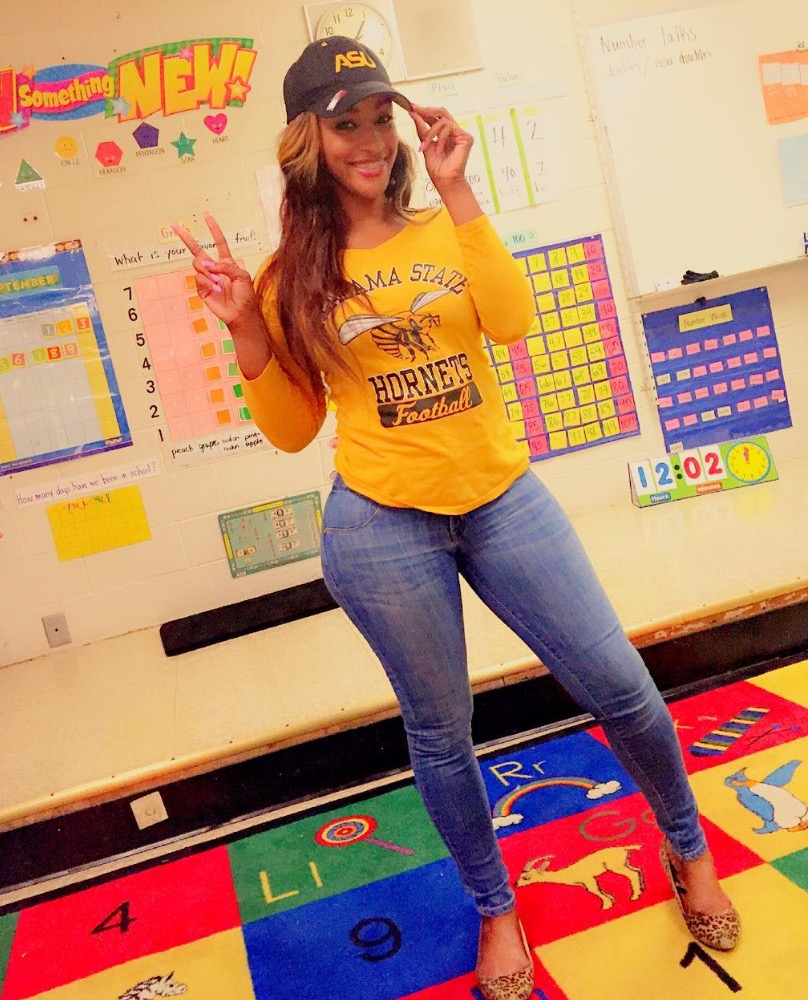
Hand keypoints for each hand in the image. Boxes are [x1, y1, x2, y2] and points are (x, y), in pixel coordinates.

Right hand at [171, 213, 258, 328]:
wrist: (241, 314)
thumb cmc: (246, 296)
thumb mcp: (242, 276)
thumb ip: (226, 267)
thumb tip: (208, 265)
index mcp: (227, 263)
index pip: (219, 242)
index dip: (213, 229)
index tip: (207, 215)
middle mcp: (215, 268)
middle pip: (197, 250)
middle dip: (186, 237)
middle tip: (175, 226)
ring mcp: (207, 278)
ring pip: (197, 264)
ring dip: (208, 271)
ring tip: (218, 282)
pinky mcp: (201, 289)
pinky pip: (198, 279)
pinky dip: (207, 283)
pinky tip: (216, 290)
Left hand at [409, 103, 472, 189]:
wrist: (444, 181)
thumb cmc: (437, 168)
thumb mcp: (425, 145)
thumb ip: (421, 129)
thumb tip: (413, 112)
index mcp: (444, 133)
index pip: (435, 117)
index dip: (424, 111)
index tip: (412, 106)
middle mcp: (454, 132)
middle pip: (441, 112)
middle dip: (427, 110)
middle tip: (416, 109)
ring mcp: (461, 134)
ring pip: (443, 121)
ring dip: (431, 132)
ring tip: (426, 146)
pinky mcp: (466, 138)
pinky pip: (450, 128)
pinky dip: (441, 138)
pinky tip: (439, 150)